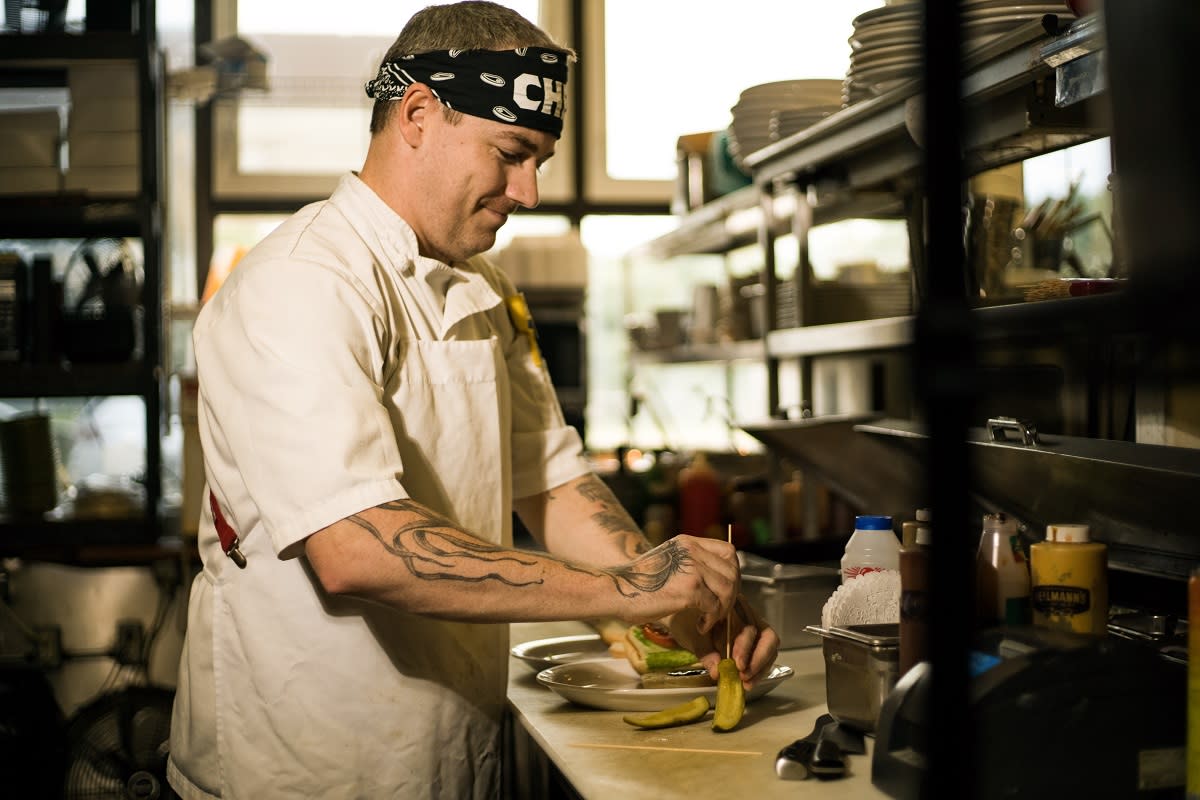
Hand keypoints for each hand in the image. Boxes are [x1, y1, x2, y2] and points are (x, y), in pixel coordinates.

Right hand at [615, 535, 738, 634]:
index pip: (728, 551)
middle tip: (719, 609)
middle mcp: (692, 551)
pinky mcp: (690, 588)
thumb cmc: (637, 584)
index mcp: (687, 543)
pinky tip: (701, 625)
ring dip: (723, 609)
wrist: (615, 591)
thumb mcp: (668, 563)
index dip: (732, 572)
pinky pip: (715, 606)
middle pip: (732, 570)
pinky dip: (711, 619)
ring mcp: (692, 568)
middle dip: (732, 594)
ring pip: (728, 589)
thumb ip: (691, 565)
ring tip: (710, 619)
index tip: (725, 590)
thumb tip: (717, 582)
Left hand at [670, 596, 780, 689]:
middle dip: (758, 660)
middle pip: (767, 637)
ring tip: (746, 684)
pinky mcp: (751, 644)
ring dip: (760, 669)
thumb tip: (717, 671)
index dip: (746, 647)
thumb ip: (705, 651)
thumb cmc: (685, 621)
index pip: (750, 626)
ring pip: (769, 649)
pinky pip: (761, 657)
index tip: (737, 664)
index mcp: (734, 607)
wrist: (680, 619)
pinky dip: (756, 671)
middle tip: (743, 676)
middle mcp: (748, 616)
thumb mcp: (691, 635)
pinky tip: (746, 683)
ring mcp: (752, 630)